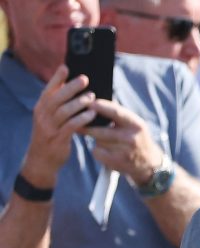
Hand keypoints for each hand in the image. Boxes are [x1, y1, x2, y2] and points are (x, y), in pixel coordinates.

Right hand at [21, 66, 96, 186]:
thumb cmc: (50, 135)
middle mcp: (42, 116)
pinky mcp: (57, 139)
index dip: (56, 78)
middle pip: (56, 98)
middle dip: (70, 87)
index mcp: (40, 108)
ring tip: (91, 97)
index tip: (66, 67)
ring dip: (78, 103)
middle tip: (85, 79)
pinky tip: (91, 114)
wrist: (41, 160)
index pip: (48, 90)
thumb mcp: (49, 118)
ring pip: (63, 111)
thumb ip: (57, 104)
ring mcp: (48, 128)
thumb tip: (68, 85)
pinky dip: (81, 119)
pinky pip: (70, 126)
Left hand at [82, 98, 164, 186]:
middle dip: (87, 126)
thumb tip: (94, 101)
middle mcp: (131, 138)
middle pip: (100, 130)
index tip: (88, 103)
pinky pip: (96, 152)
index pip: (116, 112)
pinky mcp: (116, 162)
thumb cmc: (136, 138)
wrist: (148, 163)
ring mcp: (124, 152)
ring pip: (97, 141)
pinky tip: (105, 151)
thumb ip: (117, 113)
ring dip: (96, 139)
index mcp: (136, 125)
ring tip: (104, 140)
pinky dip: (97, 150)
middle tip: (76, 121)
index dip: (100, 106)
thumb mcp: (134, 124)